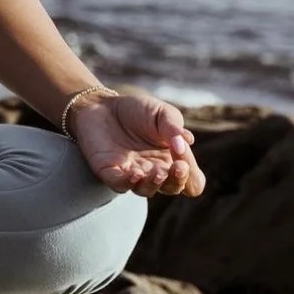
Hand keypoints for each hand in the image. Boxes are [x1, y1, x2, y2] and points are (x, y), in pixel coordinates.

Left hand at [71, 92, 205, 197]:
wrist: (101, 104)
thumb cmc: (136, 110)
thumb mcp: (161, 113)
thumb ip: (174, 127)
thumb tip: (185, 143)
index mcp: (172, 160)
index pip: (192, 181)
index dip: (192, 174)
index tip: (184, 154)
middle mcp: (154, 171)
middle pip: (173, 188)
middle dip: (178, 180)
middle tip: (178, 166)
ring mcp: (131, 173)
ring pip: (146, 190)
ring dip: (154, 183)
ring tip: (156, 171)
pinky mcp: (109, 171)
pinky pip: (120, 185)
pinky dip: (128, 183)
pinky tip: (136, 173)